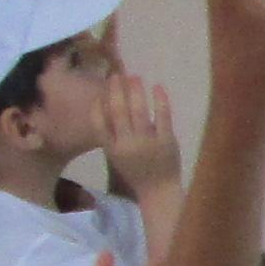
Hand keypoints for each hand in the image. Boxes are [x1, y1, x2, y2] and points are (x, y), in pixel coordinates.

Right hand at [92, 70, 181, 194]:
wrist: (159, 190)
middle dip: (116, 91)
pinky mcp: (167, 140)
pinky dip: (160, 100)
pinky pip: (163, 116)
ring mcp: (148, 142)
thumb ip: (112, 135)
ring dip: (136, 91)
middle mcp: (127, 144)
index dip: (98, 105)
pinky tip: (158, 87)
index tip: (100, 90)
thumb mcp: (117, 156)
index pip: (98, 124)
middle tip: (116, 75)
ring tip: (134, 77)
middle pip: (118, 112)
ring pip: (139, 111)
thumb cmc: (136, 172)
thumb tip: (108, 105)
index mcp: (112, 150)